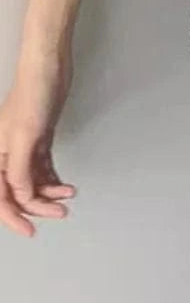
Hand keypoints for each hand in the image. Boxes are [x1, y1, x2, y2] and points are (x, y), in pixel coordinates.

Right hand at [0, 50, 77, 237]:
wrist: (48, 70)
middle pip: (18, 192)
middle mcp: (5, 155)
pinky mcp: (38, 141)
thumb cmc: (32, 97)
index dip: (14, 217)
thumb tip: (22, 197)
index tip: (30, 232)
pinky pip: (42, 170)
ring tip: (69, 195)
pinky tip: (67, 186)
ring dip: (50, 192)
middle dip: (39, 205)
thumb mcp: (23, 138)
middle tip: (62, 213)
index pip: (1, 196)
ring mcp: (22, 148)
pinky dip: (54, 179)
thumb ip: (20, 172)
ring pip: (33, 182)